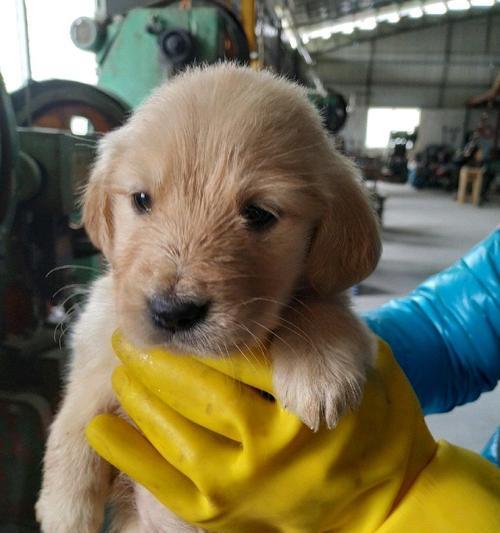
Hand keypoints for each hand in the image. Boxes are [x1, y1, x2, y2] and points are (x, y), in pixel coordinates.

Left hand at [86, 331, 435, 532]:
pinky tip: (102, 429)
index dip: (203, 331)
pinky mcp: (223, 514)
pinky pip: (165, 485)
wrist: (386, 498)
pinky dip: (129, 455)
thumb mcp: (361, 364)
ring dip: (140, 396)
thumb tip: (254, 307)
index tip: (179, 314)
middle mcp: (270, 450)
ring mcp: (243, 487)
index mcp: (304, 403)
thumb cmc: (374, 421)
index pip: (241, 356)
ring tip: (123, 368)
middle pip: (199, 392)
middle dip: (159, 359)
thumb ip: (315, 334)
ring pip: (174, 434)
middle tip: (132, 336)